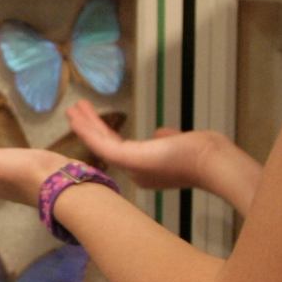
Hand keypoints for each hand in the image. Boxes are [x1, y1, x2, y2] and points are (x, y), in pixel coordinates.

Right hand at [65, 100, 221, 191]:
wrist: (210, 161)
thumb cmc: (200, 152)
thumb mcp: (178, 142)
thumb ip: (166, 139)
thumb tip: (160, 133)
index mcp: (146, 169)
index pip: (120, 149)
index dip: (105, 134)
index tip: (94, 121)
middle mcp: (134, 172)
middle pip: (106, 146)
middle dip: (90, 128)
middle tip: (74, 114)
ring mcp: (130, 167)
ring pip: (100, 145)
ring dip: (84, 126)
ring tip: (71, 110)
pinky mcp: (127, 159)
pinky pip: (101, 145)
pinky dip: (87, 131)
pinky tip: (76, 119)